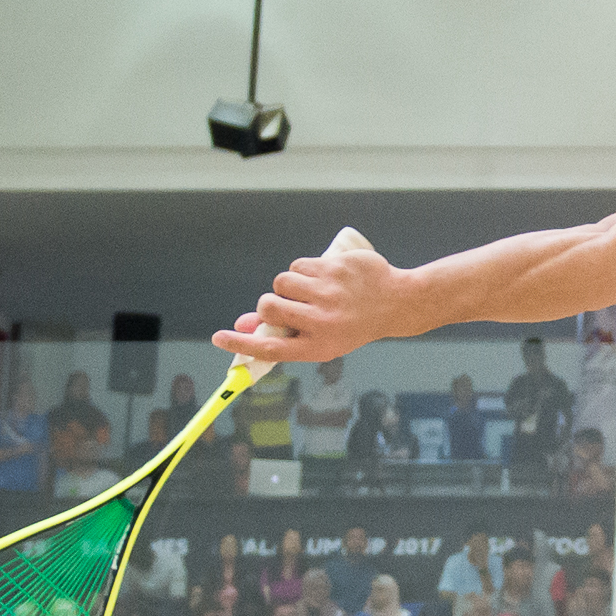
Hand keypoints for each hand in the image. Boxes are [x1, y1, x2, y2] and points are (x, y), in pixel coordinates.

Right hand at [211, 245, 405, 365]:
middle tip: (286, 305)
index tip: (218, 338)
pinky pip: (298, 265)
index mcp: (317, 347)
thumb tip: (242, 326)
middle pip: (269, 308)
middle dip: (268, 304)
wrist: (396, 302)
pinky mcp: (333, 269)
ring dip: (287, 285)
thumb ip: (283, 332)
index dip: (240, 344)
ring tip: (309, 291)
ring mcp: (328, 294)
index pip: (269, 349)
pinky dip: (303, 270)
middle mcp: (321, 323)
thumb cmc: (351, 323)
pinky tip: (323, 277)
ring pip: (281, 282)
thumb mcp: (321, 336)